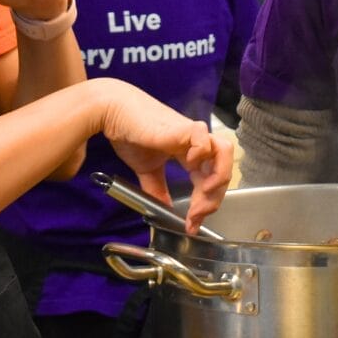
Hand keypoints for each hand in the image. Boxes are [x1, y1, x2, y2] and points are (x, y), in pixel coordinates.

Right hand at [96, 80, 232, 232]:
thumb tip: (163, 212)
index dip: (204, 206)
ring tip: (203, 193)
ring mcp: (191, 134)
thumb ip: (157, 189)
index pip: (209, 182)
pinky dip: (202, 153)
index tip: (191, 224)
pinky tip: (188, 163)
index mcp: (189, 154)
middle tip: (194, 216)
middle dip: (212, 200)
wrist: (113, 112)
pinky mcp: (182, 127)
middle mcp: (195, 145)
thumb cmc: (130, 134)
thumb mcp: (146, 169)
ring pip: (224, 152)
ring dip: (219, 177)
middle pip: (222, 172)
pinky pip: (203, 138)